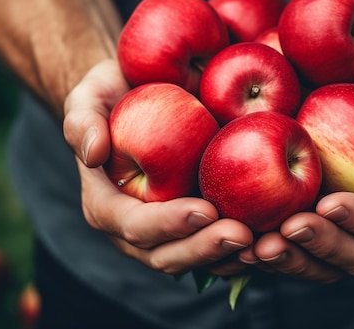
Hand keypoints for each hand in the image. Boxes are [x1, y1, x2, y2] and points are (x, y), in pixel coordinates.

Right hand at [63, 59, 252, 275]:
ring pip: (197, 259)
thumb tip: (93, 153)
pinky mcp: (197, 222)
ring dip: (229, 258)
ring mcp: (169, 230)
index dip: (167, 224)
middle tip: (242, 235)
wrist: (144, 95)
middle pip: (167, 255)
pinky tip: (272, 235)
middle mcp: (137, 227)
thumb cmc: (114, 94)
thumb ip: (81, 119)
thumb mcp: (90, 94)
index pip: (134, 225)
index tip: (204, 210)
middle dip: (204, 250)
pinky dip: (243, 248)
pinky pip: (217, 245)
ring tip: (263, 244)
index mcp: (106, 205)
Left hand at [238, 48, 353, 281]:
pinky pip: (299, 250)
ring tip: (258, 247)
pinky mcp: (321, 225)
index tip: (328, 204)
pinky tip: (242, 242)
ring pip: (325, 264)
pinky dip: (273, 252)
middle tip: (286, 230)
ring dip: (292, 260)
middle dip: (323, 247)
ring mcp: (351, 231)